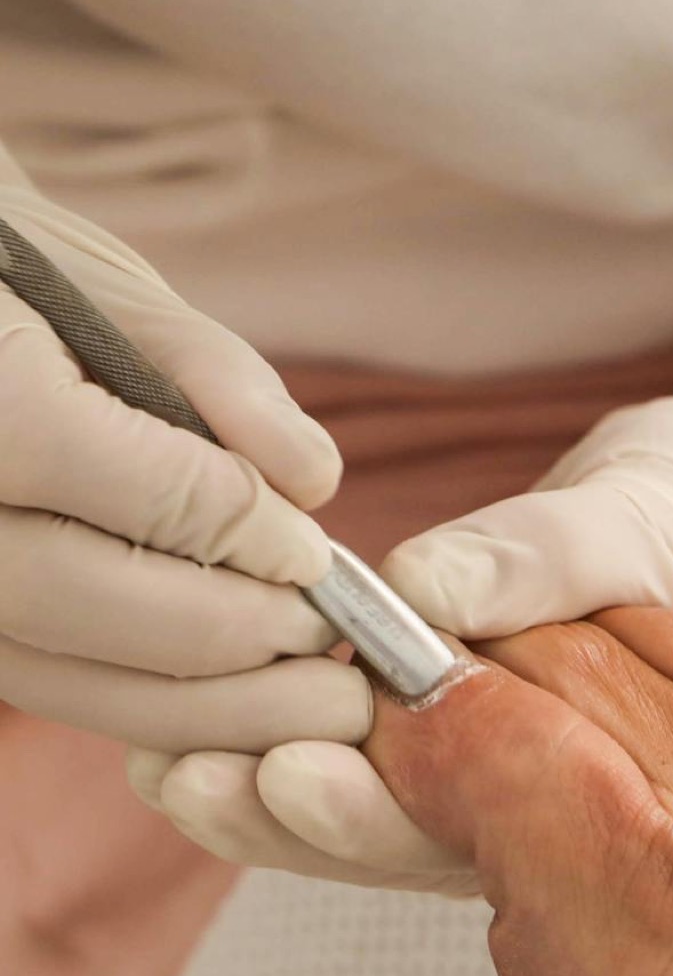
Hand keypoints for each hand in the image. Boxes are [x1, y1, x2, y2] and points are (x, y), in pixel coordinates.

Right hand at [0, 169, 369, 751]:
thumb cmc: (11, 269)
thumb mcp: (113, 289)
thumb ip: (219, 380)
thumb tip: (315, 484)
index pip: (155, 497)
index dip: (255, 537)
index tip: (320, 557)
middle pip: (106, 612)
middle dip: (243, 637)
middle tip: (337, 646)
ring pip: (74, 680)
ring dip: (213, 706)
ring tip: (318, 699)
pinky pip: (51, 686)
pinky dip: (154, 704)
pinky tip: (239, 698)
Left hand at [134, 272, 672, 890]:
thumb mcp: (657, 520)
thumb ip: (554, 559)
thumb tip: (426, 591)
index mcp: (627, 780)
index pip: (494, 830)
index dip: (381, 816)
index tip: (287, 777)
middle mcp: (567, 792)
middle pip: (416, 835)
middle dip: (295, 811)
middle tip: (189, 777)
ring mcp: (520, 756)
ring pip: (389, 801)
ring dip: (276, 785)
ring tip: (168, 762)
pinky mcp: (483, 708)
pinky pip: (388, 737)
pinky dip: (305, 723)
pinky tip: (212, 710)